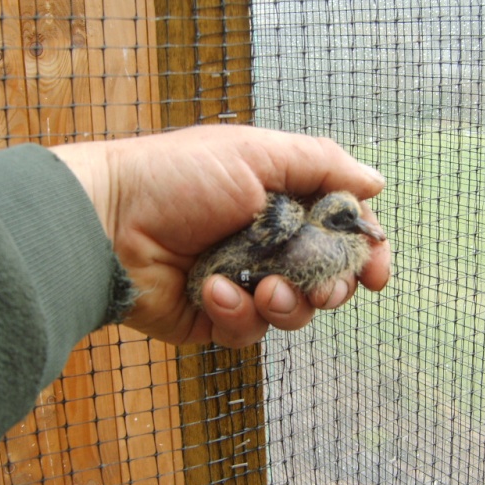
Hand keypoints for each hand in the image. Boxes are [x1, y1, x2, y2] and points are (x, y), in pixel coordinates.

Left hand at [50, 125, 389, 346]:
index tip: (378, 274)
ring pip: (294, 312)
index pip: (341, 231)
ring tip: (262, 288)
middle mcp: (267, 244)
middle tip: (323, 288)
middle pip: (326, 278)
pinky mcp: (216, 316)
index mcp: (281, 202)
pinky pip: (249, 331)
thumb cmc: (176, 178)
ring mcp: (243, 282)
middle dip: (331, 287)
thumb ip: (321, 164)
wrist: (106, 222)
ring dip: (286, 304)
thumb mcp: (255, 153)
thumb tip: (376, 182)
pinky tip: (214, 293)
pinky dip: (238, 314)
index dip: (366, 253)